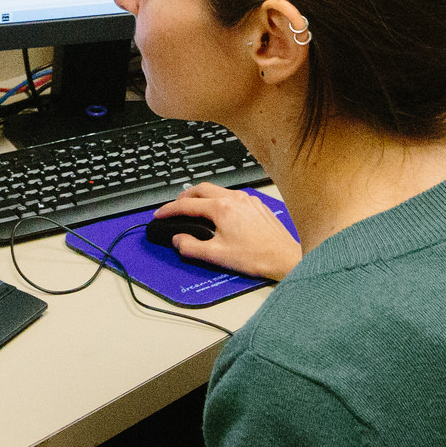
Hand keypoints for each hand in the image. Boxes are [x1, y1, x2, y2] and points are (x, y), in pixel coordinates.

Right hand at [152, 183, 300, 281]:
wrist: (285, 258)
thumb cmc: (257, 257)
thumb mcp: (217, 256)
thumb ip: (191, 247)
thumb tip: (178, 240)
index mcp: (222, 209)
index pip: (186, 204)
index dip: (169, 209)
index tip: (160, 214)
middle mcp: (235, 199)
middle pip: (201, 189)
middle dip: (184, 197)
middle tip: (175, 207)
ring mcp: (247, 200)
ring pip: (217, 190)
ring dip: (202, 197)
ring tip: (195, 209)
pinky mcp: (257, 205)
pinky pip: (232, 196)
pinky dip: (219, 200)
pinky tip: (220, 213)